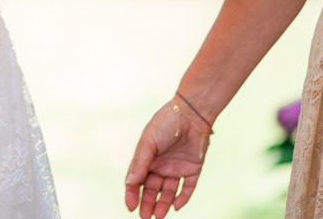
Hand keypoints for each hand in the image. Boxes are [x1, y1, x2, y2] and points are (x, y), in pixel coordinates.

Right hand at [124, 96, 211, 217]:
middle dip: (147, 203)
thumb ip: (140, 163)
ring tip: (159, 216)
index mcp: (146, 158)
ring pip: (168, 191)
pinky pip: (188, 187)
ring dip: (163, 204)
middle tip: (145, 217)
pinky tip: (177, 207)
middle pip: (152, 189)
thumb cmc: (166, 123)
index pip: (137, 180)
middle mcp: (160, 165)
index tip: (130, 207)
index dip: (132, 194)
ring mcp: (176, 168)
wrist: (191, 113)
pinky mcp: (193, 169)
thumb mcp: (148, 142)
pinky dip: (183, 197)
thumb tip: (129, 184)